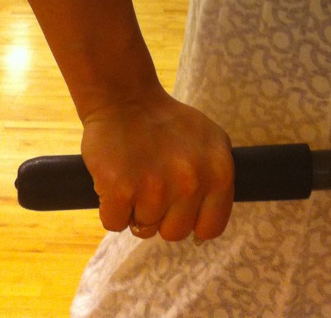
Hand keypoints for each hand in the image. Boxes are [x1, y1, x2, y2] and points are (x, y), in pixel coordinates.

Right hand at [81, 87, 233, 241]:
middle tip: (153, 183)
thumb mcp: (210, 141)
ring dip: (136, 209)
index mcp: (218, 171)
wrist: (124, 98)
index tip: (180, 206)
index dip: (192, 220)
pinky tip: (117, 180)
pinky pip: (115, 224)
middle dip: (161, 215)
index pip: (211, 227)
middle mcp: (191, 182)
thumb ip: (216, 181)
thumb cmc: (166, 122)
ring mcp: (155, 188)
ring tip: (135, 175)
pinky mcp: (120, 191)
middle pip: (175, 233)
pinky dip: (112, 208)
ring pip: (144, 229)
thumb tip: (205, 226)